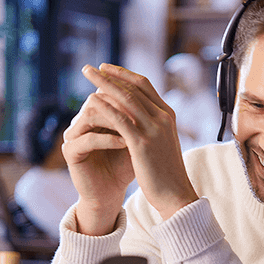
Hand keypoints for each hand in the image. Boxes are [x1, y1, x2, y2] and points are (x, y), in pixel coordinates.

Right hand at [62, 93, 133, 235]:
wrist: (111, 194)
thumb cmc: (125, 166)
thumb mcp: (135, 139)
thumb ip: (139, 118)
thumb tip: (154, 95)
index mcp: (95, 114)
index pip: (107, 92)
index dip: (125, 92)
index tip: (147, 98)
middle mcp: (80, 121)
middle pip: (97, 99)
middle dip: (119, 104)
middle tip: (139, 109)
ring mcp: (72, 135)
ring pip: (90, 116)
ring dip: (115, 120)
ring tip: (134, 126)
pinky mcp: (69, 151)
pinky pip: (87, 139)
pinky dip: (108, 139)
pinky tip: (125, 143)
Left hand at [80, 64, 197, 219]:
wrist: (176, 196)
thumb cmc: (167, 174)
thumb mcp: (162, 144)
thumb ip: (152, 128)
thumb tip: (137, 118)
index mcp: (168, 116)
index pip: (145, 86)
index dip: (124, 75)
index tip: (106, 70)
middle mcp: (163, 117)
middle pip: (133, 87)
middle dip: (110, 75)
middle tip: (90, 68)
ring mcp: (154, 129)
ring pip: (126, 98)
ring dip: (104, 84)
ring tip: (86, 75)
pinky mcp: (142, 143)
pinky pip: (120, 119)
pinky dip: (105, 107)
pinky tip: (91, 101)